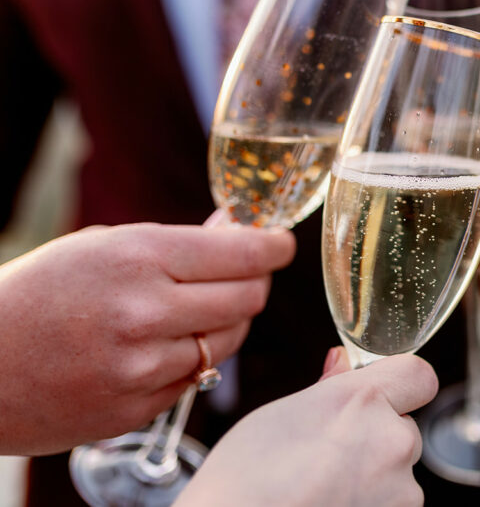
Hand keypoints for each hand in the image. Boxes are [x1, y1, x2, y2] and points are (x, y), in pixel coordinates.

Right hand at [0, 222, 294, 453]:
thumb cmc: (38, 293)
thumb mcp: (103, 246)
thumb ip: (178, 243)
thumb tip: (239, 229)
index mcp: (140, 258)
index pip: (243, 253)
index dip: (274, 246)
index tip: (282, 244)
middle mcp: (148, 312)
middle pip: (248, 298)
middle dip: (255, 282)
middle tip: (244, 275)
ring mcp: (143, 366)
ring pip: (228, 341)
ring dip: (225, 323)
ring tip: (195, 310)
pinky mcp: (137, 409)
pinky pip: (195, 378)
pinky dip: (191, 360)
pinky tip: (161, 347)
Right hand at [176, 349, 437, 506]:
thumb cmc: (242, 483)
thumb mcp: (278, 417)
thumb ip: (329, 388)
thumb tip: (344, 362)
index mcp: (363, 402)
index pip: (419, 376)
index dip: (400, 386)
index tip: (381, 397)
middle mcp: (393, 442)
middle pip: (404, 428)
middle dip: (377, 438)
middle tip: (329, 457)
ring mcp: (401, 491)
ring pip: (399, 474)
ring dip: (375, 479)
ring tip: (323, 490)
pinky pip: (391, 506)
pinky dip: (370, 506)